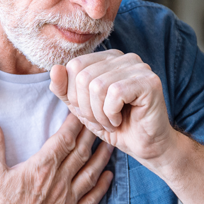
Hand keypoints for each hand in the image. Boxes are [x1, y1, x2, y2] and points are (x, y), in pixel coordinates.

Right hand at [0, 113, 113, 203]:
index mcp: (41, 168)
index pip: (64, 139)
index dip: (75, 123)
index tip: (82, 111)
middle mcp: (59, 183)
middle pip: (81, 153)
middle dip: (92, 134)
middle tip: (101, 120)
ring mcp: (67, 202)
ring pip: (91, 174)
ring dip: (102, 157)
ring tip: (110, 143)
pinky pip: (92, 200)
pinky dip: (102, 187)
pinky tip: (109, 177)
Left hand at [49, 50, 176, 164]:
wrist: (145, 146)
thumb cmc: (116, 126)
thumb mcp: (82, 109)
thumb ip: (65, 90)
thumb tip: (54, 69)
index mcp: (107, 58)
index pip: (75, 65)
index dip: (74, 95)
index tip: (89, 113)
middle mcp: (123, 57)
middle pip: (84, 76)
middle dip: (86, 107)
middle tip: (101, 121)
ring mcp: (138, 67)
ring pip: (98, 86)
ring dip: (99, 114)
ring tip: (111, 122)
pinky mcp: (149, 81)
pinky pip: (115, 94)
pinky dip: (111, 114)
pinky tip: (120, 120)